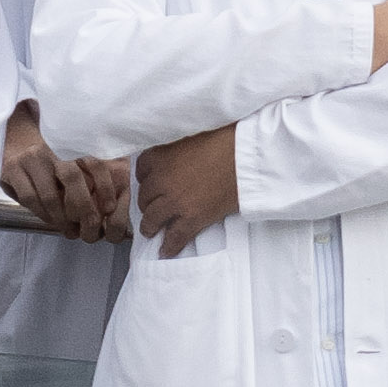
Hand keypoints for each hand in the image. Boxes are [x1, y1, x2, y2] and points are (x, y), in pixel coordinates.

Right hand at [2, 107, 125, 240]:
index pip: (94, 164)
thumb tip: (103, 210)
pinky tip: (50, 220)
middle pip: (73, 178)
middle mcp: (51, 150)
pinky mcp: (11, 170)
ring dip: (62, 218)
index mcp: (69, 147)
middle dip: (84, 208)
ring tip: (69, 230)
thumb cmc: (43, 161)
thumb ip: (81, 179)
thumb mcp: (64, 163)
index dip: (105, 186)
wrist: (10, 141)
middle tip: (90, 227)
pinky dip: (43, 214)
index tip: (110, 208)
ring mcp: (30, 159)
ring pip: (50, 195)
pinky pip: (31, 199)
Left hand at [134, 123, 241, 253]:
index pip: (141, 169)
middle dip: (147, 202)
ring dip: (149, 226)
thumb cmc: (225, 139)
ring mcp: (175, 202)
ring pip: (152, 219)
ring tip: (150, 230)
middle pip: (144, 196)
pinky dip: (169, 246)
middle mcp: (161, 180)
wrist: (246, 157)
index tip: (150, 181)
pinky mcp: (192, 218)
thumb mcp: (191, 135)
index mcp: (160, 156)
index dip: (146, 176)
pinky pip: (175, 237)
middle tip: (152, 206)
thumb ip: (176, 147)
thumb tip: (175, 155)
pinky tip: (165, 251)